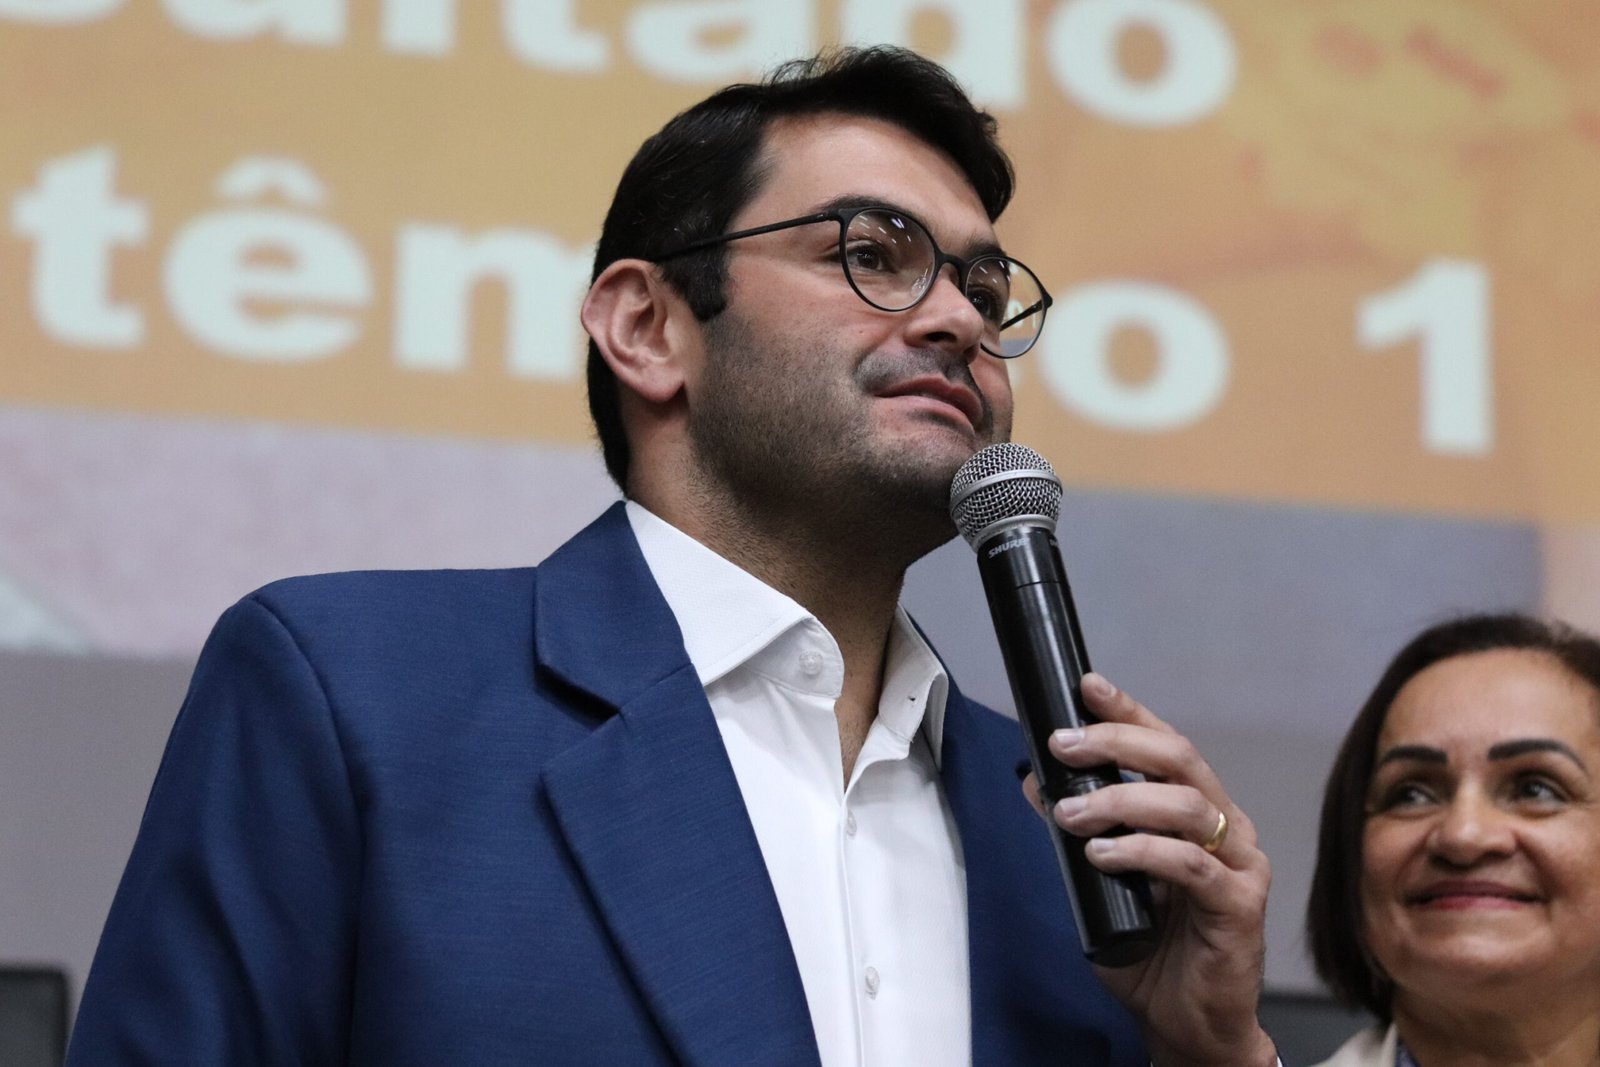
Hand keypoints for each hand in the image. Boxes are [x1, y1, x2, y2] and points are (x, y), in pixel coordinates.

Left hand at [1020, 673, 1276, 1066]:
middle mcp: (1225, 828)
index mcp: (1198, 812)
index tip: (1087, 686)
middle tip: (1066, 744)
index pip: (1166, 745)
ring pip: (1184, 805)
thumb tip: (1035, 779)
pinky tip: (1103, 856)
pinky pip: (1191, 864)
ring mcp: (1239, 865)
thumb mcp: (1100, 879)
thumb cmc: (1151, 950)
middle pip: (1179, 759)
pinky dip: (1141, 852)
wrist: (1187, 1023)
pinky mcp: (1240, 906)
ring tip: (1071, 813)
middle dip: (1117, 742)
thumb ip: (1079, 830)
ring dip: (1119, 800)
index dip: (1129, 712)